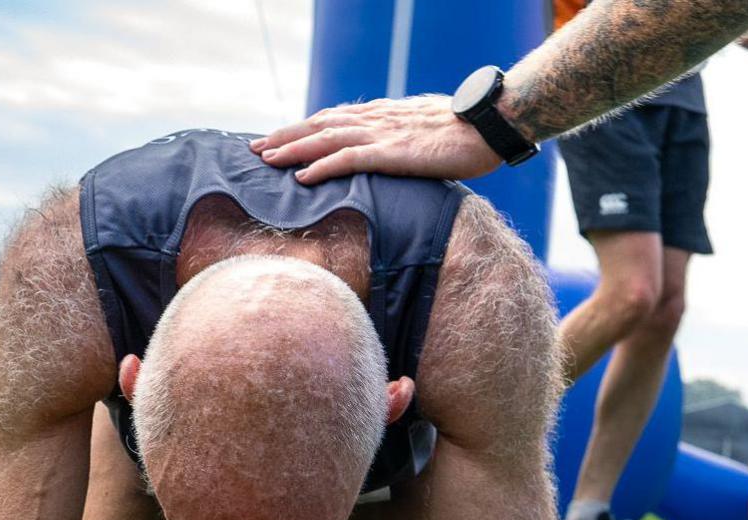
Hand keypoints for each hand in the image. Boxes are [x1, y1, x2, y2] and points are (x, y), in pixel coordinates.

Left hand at [252, 95, 502, 183]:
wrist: (489, 125)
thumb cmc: (469, 131)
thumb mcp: (431, 130)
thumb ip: (410, 136)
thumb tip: (405, 148)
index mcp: (385, 114)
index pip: (335, 117)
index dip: (306, 127)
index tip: (284, 137)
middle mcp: (377, 119)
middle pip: (320, 124)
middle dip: (287, 135)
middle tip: (258, 148)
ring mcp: (382, 133)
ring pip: (325, 138)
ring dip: (293, 149)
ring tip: (267, 160)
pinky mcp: (392, 152)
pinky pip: (347, 158)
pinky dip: (321, 166)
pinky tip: (302, 177)